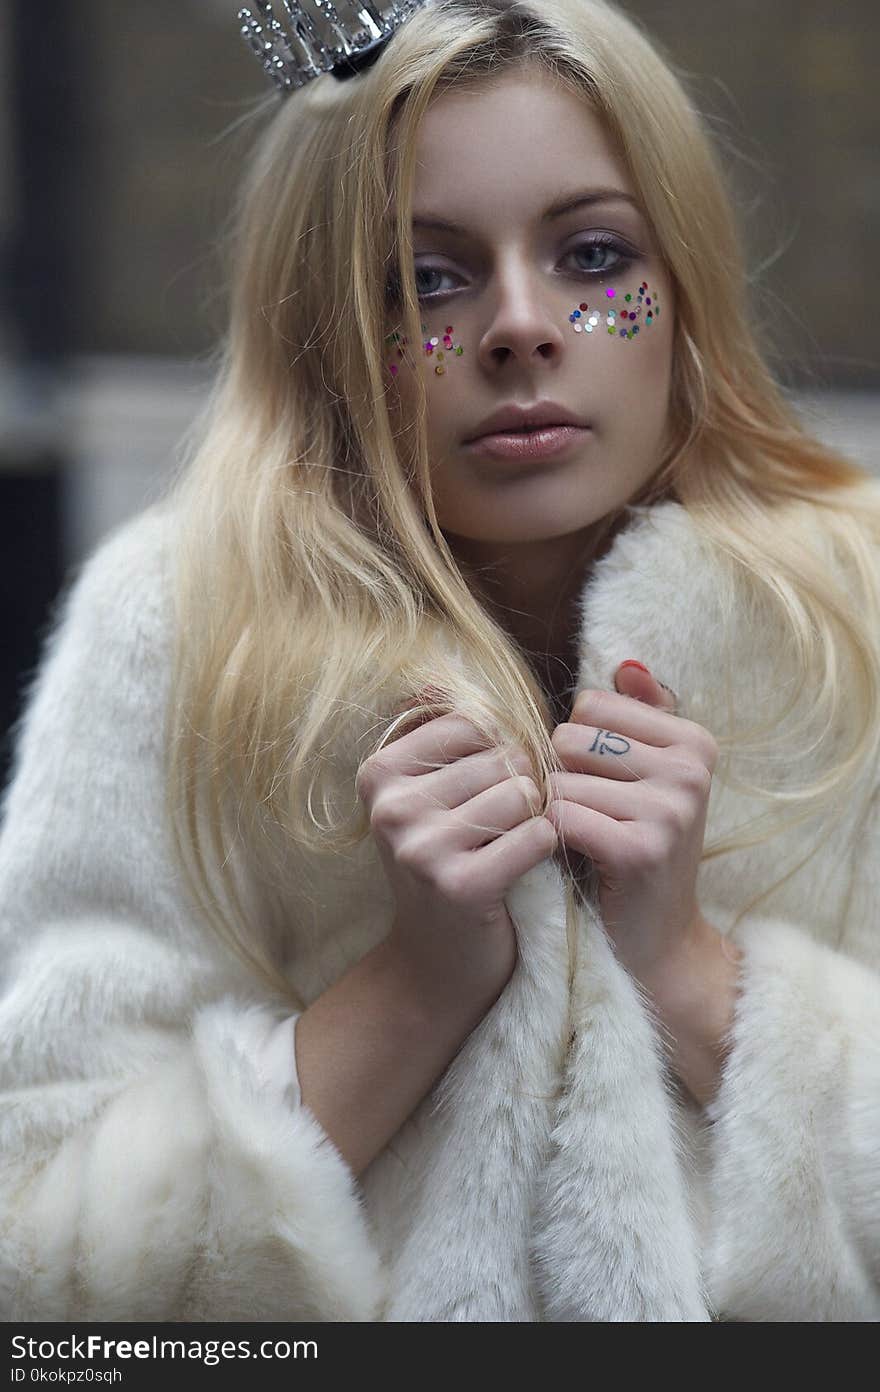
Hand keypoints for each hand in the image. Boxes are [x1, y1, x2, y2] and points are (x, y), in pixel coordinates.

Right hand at [358, 691, 558, 1013]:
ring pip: (524, 792)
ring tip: (511, 846)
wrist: (436, 965)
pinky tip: (525, 868)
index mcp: (379, 773)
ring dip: (534, 817)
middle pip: (503, 756)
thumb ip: (432, 735)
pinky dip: (545, 849)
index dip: (500, 750)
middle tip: (504, 827)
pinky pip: (537, 834)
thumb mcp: (424, 797)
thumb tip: (435, 674)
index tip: (488, 788)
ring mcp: (421, 847)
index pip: (473, 721)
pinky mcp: (460, 885)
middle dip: (522, 785)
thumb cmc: (445, 864)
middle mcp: (391, 807)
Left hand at [545, 660, 717, 988]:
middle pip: (570, 738)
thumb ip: (639, 716)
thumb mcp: (646, 777)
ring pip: (559, 780)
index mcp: (694, 741)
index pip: (591, 705)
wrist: (657, 941)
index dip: (574, 745)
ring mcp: (670, 810)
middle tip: (586, 819)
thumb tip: (626, 662)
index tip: (596, 785)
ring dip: (553, 813)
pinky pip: (559, 817)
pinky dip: (550, 840)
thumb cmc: (636, 847)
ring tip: (581, 842)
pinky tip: (572, 860)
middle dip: (560, 777)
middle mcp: (690, 770)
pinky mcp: (641, 849)